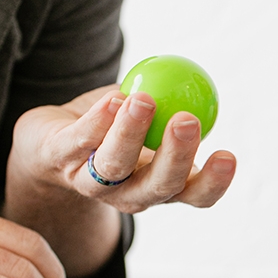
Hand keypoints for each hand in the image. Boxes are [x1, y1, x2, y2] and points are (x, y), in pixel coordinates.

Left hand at [9, 85, 235, 214]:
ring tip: (143, 100)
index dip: (214, 182)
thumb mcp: (151, 121)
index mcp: (165, 186)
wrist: (50, 143)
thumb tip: (201, 82)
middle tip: (187, 120)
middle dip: (176, 155)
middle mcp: (133, 193)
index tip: (228, 155)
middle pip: (160, 185)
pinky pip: (79, 142)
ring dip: (130, 133)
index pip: (197, 194)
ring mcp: (93, 184)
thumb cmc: (112, 129)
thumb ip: (174, 104)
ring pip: (114, 166)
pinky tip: (113, 100)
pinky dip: (97, 121)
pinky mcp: (57, 160)